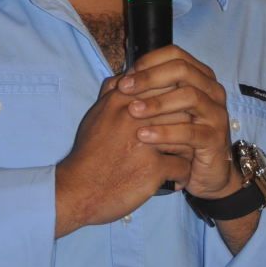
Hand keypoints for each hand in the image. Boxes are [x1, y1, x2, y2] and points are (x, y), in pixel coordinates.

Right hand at [55, 75, 190, 237]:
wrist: (77, 190)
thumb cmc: (89, 153)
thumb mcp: (96, 116)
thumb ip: (112, 93)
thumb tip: (126, 76)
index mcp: (122, 100)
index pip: (164, 87)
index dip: (176, 101)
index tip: (177, 114)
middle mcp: (135, 117)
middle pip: (180, 109)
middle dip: (187, 124)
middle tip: (189, 136)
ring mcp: (146, 143)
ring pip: (187, 136)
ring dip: (188, 148)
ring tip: (185, 157)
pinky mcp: (153, 168)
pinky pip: (183, 167)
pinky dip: (183, 175)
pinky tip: (176, 179)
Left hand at [116, 45, 242, 199]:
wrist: (203, 173)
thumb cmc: (178, 138)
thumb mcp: (161, 113)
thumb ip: (146, 94)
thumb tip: (116, 79)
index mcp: (199, 77)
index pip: (176, 54)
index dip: (149, 62)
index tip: (125, 77)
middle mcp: (212, 91)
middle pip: (183, 70)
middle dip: (150, 78)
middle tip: (125, 89)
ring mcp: (216, 113)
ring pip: (190, 97)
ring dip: (157, 103)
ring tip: (132, 111)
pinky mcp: (215, 139)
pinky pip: (191, 131)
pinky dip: (165, 132)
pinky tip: (143, 136)